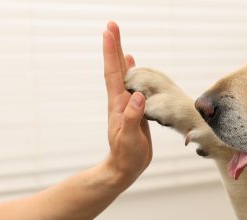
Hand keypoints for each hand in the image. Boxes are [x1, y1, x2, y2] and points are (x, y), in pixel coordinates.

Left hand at [101, 22, 152, 188]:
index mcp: (118, 104)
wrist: (124, 168)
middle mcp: (120, 100)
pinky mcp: (133, 109)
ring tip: (119, 39)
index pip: (113, 72)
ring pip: (123, 74)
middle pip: (116, 68)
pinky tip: (131, 65)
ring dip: (120, 56)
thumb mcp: (129, 138)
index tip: (109, 31)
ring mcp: (126, 104)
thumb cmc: (126, 156)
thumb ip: (132, 118)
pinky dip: (131, 71)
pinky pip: (132, 85)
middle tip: (111, 25)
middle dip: (113, 46)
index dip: (111, 51)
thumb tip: (137, 95)